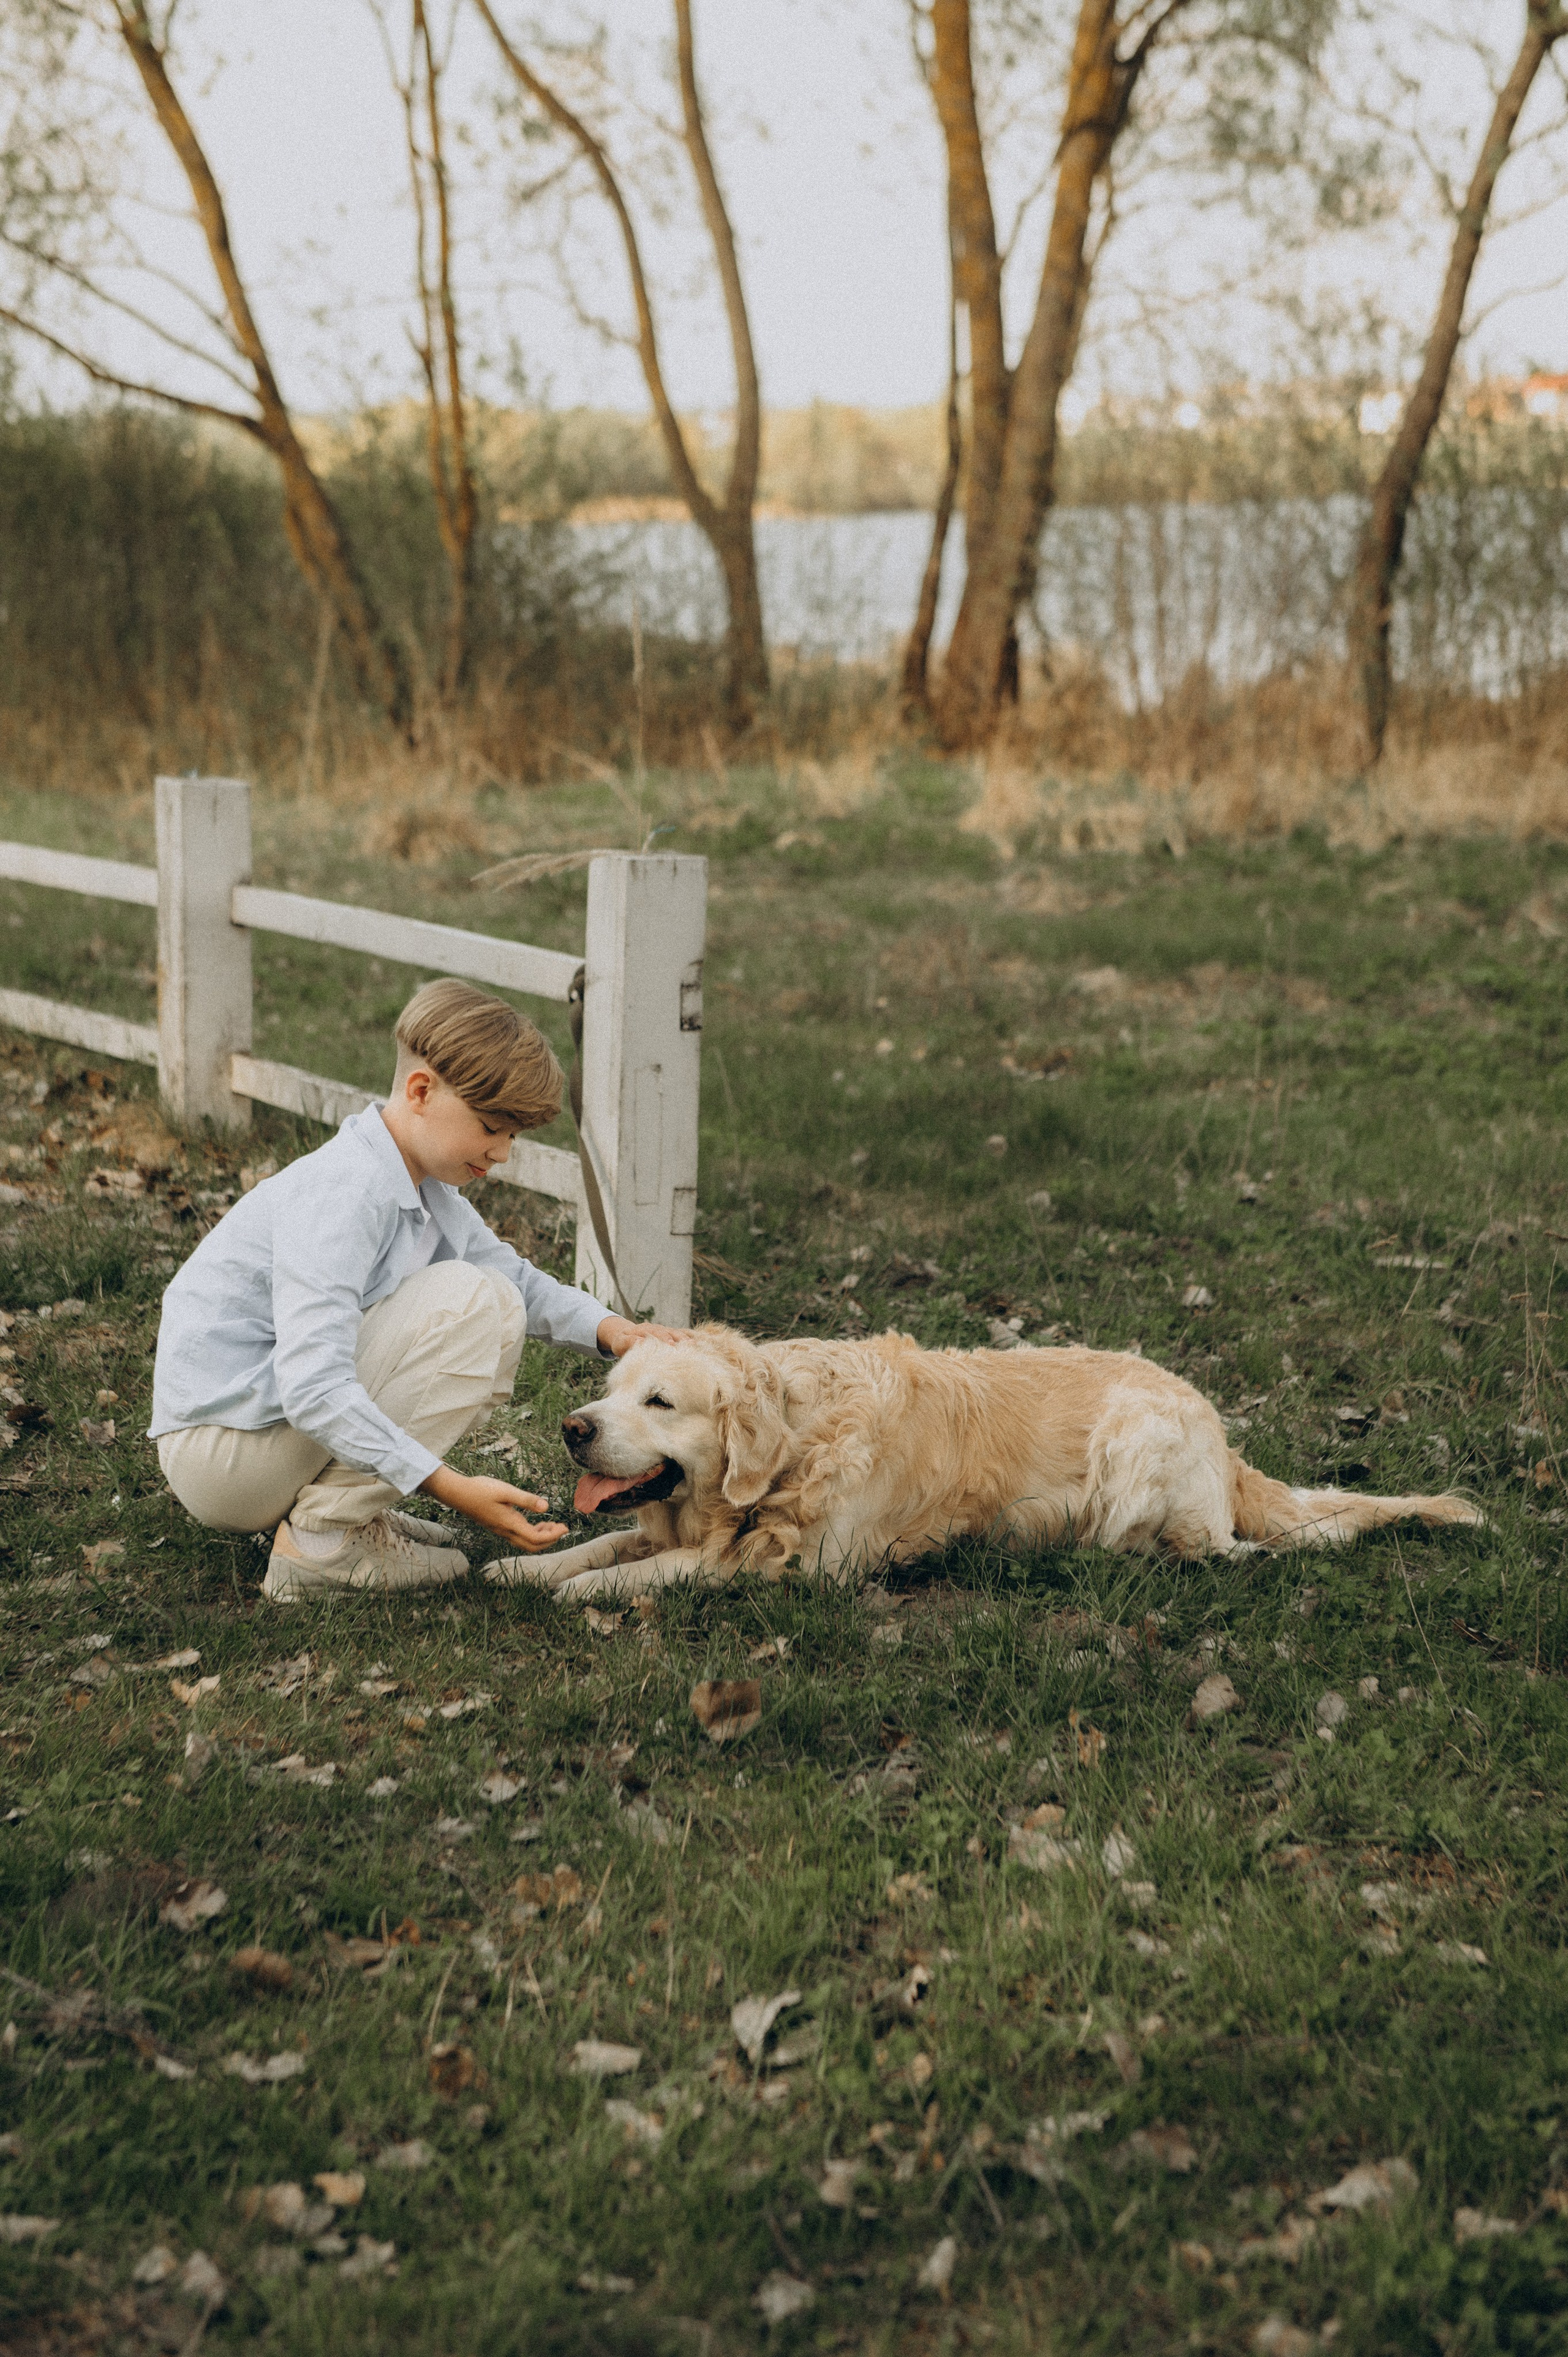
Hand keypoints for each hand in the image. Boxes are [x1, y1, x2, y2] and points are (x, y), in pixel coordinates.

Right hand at [418, 1465, 567, 1551]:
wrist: (458, 1493)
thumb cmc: (480, 1489)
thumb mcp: (505, 1490)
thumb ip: (526, 1499)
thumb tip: (546, 1506)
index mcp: (510, 1524)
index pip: (536, 1539)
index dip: (553, 1535)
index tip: (565, 1527)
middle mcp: (506, 1531)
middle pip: (532, 1546)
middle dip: (550, 1540)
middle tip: (561, 1528)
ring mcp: (501, 1530)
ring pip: (525, 1543)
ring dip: (541, 1537)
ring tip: (551, 1524)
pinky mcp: (498, 1526)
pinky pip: (518, 1537)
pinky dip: (532, 1533)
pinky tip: (535, 1521)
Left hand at [597, 1315, 686, 1356]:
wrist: (627, 1334)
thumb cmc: (623, 1342)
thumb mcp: (620, 1342)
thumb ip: (629, 1342)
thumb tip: (640, 1342)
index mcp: (644, 1329)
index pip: (655, 1333)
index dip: (663, 1339)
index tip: (670, 1345)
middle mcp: (657, 1328)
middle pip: (669, 1332)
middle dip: (677, 1339)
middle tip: (685, 1346)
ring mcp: (665, 1331)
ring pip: (677, 1333)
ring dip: (685, 1339)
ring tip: (694, 1346)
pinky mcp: (671, 1335)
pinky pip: (682, 1334)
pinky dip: (690, 1338)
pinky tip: (700, 1343)